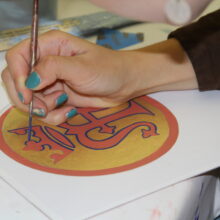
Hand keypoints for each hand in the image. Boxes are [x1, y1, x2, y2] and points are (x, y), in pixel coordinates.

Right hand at [1, 30, 139, 123]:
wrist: (124, 85)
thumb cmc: (108, 70)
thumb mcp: (82, 67)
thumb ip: (53, 68)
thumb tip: (30, 81)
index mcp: (50, 46)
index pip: (18, 58)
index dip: (17, 77)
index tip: (28, 94)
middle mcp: (47, 63)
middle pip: (19, 81)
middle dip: (28, 99)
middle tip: (45, 108)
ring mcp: (52, 82)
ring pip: (31, 100)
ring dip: (44, 109)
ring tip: (64, 105)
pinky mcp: (58, 97)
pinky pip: (45, 110)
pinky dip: (53, 115)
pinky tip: (69, 111)